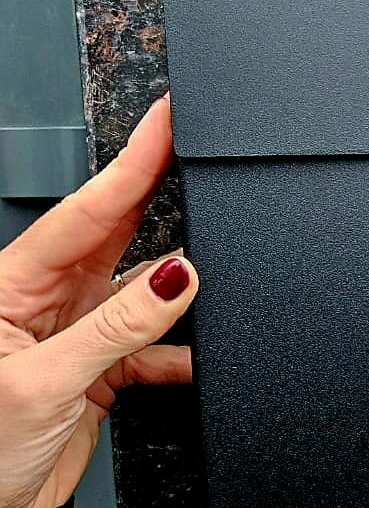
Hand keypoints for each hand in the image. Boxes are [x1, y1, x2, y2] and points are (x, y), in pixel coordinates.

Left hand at [0, 96, 197, 507]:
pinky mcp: (100, 367)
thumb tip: (175, 279)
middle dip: (158, 195)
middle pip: (117, 234)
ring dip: (177, 292)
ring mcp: (76, 331)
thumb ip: (116, 328)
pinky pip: (154, 344)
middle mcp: (46, 299)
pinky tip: (195, 357)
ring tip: (210, 280)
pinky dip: (179, 352)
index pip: (85, 210)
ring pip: (144, 290)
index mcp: (12, 285)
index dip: (131, 163)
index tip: (166, 124)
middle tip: (196, 154)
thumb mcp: (45, 382)